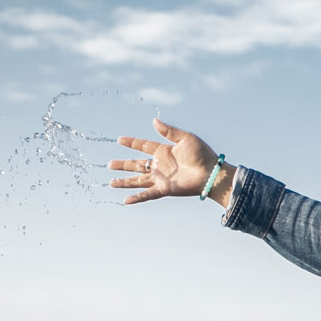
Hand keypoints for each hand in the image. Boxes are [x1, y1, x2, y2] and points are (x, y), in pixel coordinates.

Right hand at [108, 119, 225, 204]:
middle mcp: (160, 165)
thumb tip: (154, 121)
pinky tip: (126, 200)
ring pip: (138, 180)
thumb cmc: (202, 154)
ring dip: (125, 182)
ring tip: (111, 182)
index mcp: (164, 151)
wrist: (211, 173)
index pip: (143, 146)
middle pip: (137, 165)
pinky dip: (137, 197)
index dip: (131, 143)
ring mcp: (161, 178)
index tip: (119, 140)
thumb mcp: (185, 138)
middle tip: (109, 164)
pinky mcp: (165, 189)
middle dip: (123, 165)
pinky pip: (148, 194)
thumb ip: (169, 131)